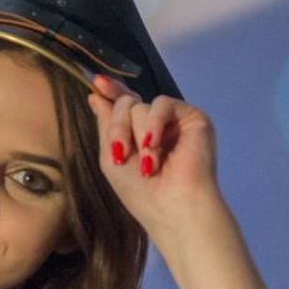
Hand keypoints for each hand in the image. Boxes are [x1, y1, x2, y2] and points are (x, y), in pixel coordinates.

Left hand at [86, 73, 222, 238]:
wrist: (173, 207)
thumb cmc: (139, 192)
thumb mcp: (111, 159)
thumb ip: (106, 126)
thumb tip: (96, 95)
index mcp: (137, 135)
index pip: (124, 105)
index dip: (111, 92)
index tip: (97, 82)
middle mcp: (155, 125)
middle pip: (127, 103)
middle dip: (118, 127)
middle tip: (120, 154)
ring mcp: (174, 121)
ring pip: (141, 105)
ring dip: (136, 136)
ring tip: (147, 164)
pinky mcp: (192, 117)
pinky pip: (162, 104)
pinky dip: (153, 124)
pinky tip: (153, 145)